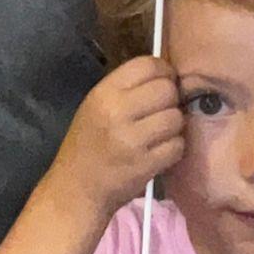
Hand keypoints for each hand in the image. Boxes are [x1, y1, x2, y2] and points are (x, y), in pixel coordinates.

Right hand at [49, 56, 184, 219]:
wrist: (76, 189)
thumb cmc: (88, 145)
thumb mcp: (96, 106)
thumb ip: (127, 89)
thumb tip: (167, 75)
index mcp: (104, 93)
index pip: (147, 64)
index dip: (164, 70)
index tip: (165, 81)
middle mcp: (117, 111)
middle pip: (167, 90)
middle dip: (171, 99)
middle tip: (162, 111)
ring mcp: (132, 139)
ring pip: (176, 118)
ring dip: (174, 126)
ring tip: (161, 133)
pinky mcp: (146, 164)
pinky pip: (177, 145)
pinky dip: (174, 148)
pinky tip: (161, 152)